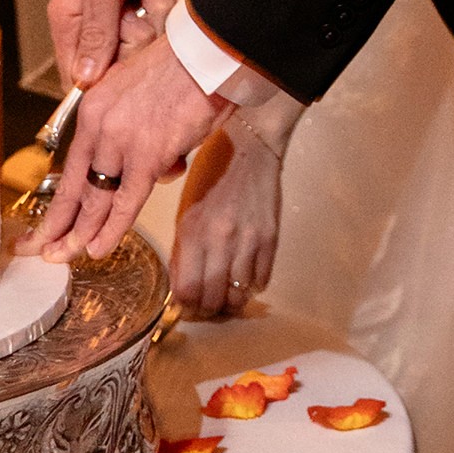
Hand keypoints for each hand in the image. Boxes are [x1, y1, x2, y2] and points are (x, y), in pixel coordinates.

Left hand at [22, 36, 218, 266]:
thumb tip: (138, 163)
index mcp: (94, 108)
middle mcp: (99, 126)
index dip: (58, 198)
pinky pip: (125, 201)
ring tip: (63, 257)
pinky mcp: (148, 155)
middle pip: (73, 186)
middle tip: (40, 249)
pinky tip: (98, 248)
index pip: (70, 165)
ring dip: (79, 234)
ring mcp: (121, 141)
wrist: (203, 52)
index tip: (46, 220)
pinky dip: (112, 229)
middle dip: (55, 224)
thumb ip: (126, 126)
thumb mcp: (134, 90)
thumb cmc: (179, 67)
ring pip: (95, 199)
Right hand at [49, 0, 193, 88]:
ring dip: (158, 19)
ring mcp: (129, 13)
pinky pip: (168, 26)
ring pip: (148, 49)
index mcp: (70, 18)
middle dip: (137, 43)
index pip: (77, 77)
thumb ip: (95, 33)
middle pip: (119, 68)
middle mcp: (97, 21)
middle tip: (139, 10)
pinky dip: (173, 4)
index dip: (101, 85)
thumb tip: (84, 82)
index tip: (124, 78)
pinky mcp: (155, 4)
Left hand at [170, 116, 282, 317]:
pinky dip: (252, 285)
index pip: (186, 292)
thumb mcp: (185, 207)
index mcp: (191, 231)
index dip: (185, 305)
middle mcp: (219, 240)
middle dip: (207, 309)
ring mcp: (248, 240)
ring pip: (238, 297)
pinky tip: (245, 274)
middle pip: (213, 301)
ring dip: (230, 301)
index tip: (186, 302)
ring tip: (226, 292)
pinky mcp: (270, 238)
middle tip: (206, 302)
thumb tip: (183, 284)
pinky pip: (262, 281)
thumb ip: (183, 247)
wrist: (249, 144)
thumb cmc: (211, 172)